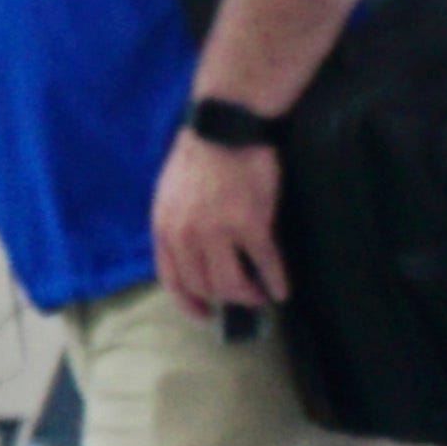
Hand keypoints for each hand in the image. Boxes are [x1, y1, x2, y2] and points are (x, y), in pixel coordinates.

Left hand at [154, 129, 288, 313]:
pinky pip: (266, 264)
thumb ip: (176, 228)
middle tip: (244, 300)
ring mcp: (218, 231)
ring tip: (262, 295)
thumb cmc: (199, 160)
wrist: (224, 130)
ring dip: (250, 296)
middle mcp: (186, 235)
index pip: (172, 280)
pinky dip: (277, 282)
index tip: (205, 315)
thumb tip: (189, 259)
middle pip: (205, 286)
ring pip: (233, 284)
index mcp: (163, 228)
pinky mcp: (251, 224)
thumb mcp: (170, 196)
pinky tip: (283, 289)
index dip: (189, 304)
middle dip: (226, 300)